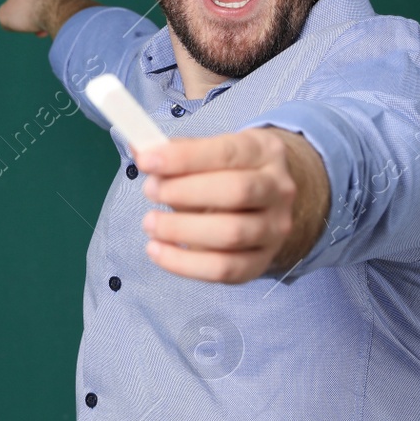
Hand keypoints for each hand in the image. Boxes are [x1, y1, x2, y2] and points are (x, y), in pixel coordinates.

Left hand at [134, 127, 327, 283]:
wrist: (268, 202)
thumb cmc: (229, 172)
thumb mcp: (211, 151)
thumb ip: (177, 152)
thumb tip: (141, 152)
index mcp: (264, 152)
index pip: (226, 153)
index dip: (183, 158)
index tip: (146, 161)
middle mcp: (278, 190)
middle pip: (236, 192)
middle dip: (185, 192)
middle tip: (150, 191)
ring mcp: (274, 228)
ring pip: (231, 234)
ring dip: (182, 230)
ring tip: (150, 223)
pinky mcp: (261, 262)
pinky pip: (224, 269)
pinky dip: (185, 264)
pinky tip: (159, 251)